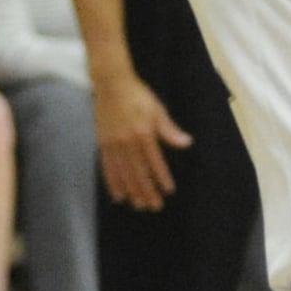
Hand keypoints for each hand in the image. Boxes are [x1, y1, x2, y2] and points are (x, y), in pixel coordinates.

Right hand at [91, 70, 191, 211]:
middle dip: (146, 191)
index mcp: (143, 133)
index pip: (154, 161)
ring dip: (131, 190)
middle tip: (154, 206)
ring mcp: (113, 144)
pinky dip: (113, 182)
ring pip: (123, 173)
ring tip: (138, 205)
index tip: (167, 191)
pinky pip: (108, 167)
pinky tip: (118, 195)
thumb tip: (186, 143)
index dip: (161, 177)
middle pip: (138, 172)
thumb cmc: (137, 94)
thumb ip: (169, 129)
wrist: (111, 83)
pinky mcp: (103, 143)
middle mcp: (127, 142)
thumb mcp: (157, 109)